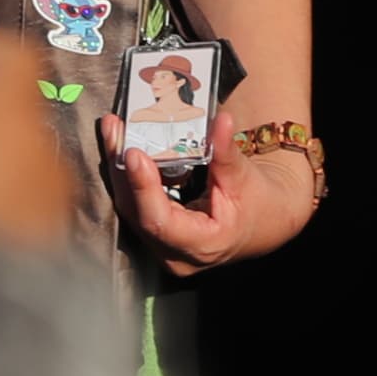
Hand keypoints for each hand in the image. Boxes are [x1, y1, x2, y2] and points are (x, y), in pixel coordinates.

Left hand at [104, 98, 320, 275]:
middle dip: (121, 169)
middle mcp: (174, 255)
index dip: (143, 188)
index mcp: (202, 245)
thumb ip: (227, 152)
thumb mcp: (245, 177)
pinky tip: (121, 147)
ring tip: (113, 131)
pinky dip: (128, 176)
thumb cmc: (258, 204)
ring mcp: (161, 249)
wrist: (263, 223)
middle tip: (114, 130)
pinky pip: (134, 206)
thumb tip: (222, 120)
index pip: (160, 221)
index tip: (133, 154)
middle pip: (136, 213)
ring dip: (119, 169)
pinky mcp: (154, 236)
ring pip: (130, 209)